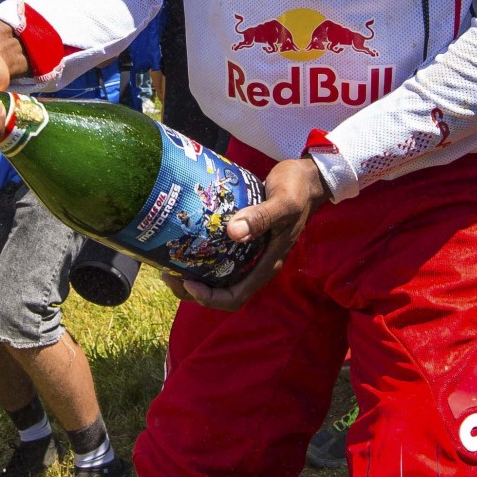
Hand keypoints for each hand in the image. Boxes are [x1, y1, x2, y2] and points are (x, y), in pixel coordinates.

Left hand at [167, 157, 326, 311]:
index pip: (235, 297)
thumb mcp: (284, 202)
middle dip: (193, 290)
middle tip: (168, 274)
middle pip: (221, 292)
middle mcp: (256, 265)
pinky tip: (184, 244)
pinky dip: (200, 257)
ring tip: (169, 263)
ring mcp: (250, 254)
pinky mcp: (243, 240)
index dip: (209, 297)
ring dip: (192, 276)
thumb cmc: (297, 189)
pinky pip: (218, 258)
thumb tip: (233, 232)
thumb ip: (262, 217)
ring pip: (217, 278)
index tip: (188, 282)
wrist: (307, 178)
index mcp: (267, 265)